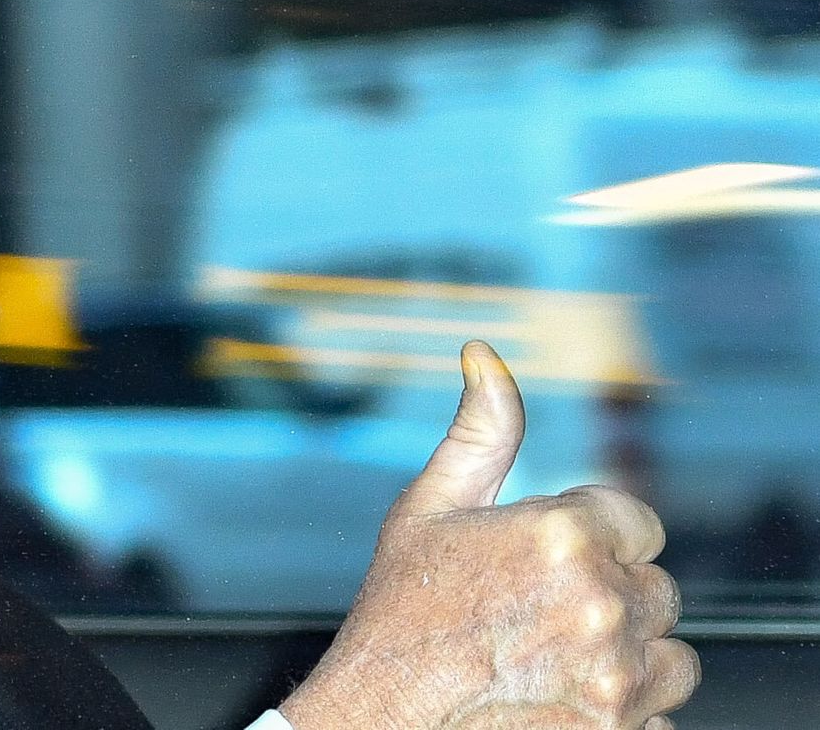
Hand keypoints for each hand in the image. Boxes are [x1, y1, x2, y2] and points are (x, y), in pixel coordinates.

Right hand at [279, 341, 697, 728]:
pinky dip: (623, 713)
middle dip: (609, 599)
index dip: (594, 542)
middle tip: (537, 618)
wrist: (380, 722)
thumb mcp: (427, 511)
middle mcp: (600, 603)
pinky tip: (559, 701)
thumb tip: (484, 356)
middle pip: (655, 588)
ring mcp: (616, 676)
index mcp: (562, 534)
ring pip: (669, 655)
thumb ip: (479, 432)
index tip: (548, 567)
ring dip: (626, 658)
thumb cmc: (397, 619)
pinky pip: (661, 714)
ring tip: (553, 662)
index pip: (638, 523)